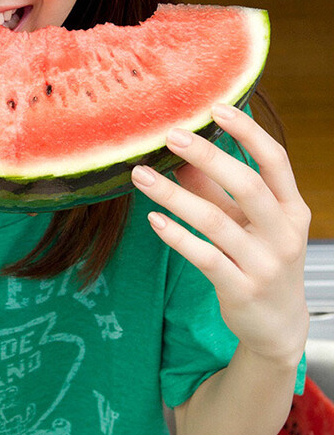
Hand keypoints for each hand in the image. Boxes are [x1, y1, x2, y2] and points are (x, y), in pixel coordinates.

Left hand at [131, 104, 310, 366]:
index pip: (275, 160)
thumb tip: (179, 153)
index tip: (216, 107)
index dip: (247, 132)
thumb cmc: (261, 260)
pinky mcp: (240, 289)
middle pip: (246, 185)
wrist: (278, 328)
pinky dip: (176, 235)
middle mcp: (283, 233)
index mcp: (292, 208)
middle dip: (208, 155)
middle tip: (171, 135)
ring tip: (141, 175)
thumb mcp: (248, 222)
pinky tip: (154, 219)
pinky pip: (203, 256)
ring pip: (215, 221)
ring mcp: (264, 264)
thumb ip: (217, 189)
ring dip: (174, 195)